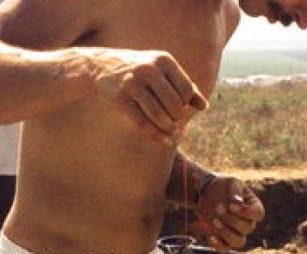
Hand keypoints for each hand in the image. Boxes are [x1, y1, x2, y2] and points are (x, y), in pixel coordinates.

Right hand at [89, 49, 207, 144]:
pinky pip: (142, 122)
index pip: (187, 90)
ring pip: (159, 115)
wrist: (102, 66)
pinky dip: (155, 135)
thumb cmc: (141, 72)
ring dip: (168, 129)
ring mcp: (133, 83)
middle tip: (175, 123)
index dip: (187, 104)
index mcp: (163, 60)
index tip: (181, 110)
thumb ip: (185, 87)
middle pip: (175, 104)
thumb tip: (204, 107)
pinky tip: (164, 141)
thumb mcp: (163, 72)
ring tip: (170, 131)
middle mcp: (149, 69)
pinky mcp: (120, 98)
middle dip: (178, 119)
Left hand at [195, 176, 263, 251]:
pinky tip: (210, 235)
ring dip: (226, 233)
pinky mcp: (225, 240)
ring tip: (214, 221)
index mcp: (253, 207)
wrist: (208, 194)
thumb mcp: (231, 183)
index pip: (258, 214)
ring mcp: (237, 233)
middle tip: (217, 207)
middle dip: (231, 219)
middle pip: (247, 228)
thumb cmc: (224, 187)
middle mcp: (248, 222)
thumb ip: (235, 191)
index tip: (231, 206)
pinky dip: (218, 244)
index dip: (247, 212)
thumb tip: (237, 202)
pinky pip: (225, 248)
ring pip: (239, 242)